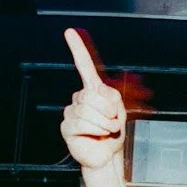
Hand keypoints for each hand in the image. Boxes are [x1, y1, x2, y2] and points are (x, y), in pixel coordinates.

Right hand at [60, 27, 125, 172]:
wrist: (107, 155)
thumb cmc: (113, 133)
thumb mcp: (120, 110)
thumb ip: (110, 96)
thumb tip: (97, 92)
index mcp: (93, 90)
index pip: (84, 66)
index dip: (77, 49)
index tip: (70, 32)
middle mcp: (80, 98)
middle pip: (91, 94)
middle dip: (108, 109)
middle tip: (112, 121)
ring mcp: (71, 111)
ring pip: (88, 109)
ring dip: (104, 122)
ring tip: (106, 130)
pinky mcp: (67, 126)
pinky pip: (81, 122)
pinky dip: (96, 129)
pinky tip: (96, 135)